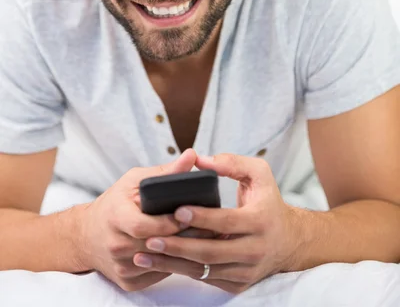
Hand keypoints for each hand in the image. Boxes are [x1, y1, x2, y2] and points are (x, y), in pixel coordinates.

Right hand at [78, 148, 196, 291]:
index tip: (191, 213)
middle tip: (209, 226)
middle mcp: (116, 245)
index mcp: (116, 217)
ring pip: (161, 263)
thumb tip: (192, 156)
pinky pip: (158, 275)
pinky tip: (188, 252)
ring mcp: (122, 267)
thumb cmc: (114, 203)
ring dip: (184, 252)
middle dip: (184, 236)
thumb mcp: (134, 181)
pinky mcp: (128, 282)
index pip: (144, 226)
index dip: (169, 221)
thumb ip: (165, 171)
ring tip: (205, 238)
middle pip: (157, 245)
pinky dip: (174, 264)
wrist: (86, 235)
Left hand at [134, 153, 298, 293]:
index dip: (201, 217)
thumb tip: (201, 159)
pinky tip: (160, 263)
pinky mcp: (238, 284)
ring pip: (204, 269)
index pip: (226, 221)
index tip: (176, 210)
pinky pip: (206, 278)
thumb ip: (232, 163)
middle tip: (149, 239)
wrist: (289, 240)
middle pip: (210, 251)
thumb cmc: (268, 201)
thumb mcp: (260, 174)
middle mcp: (254, 250)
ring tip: (144, 255)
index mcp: (260, 220)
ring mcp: (246, 271)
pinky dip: (182, 271)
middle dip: (178, 246)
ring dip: (172, 263)